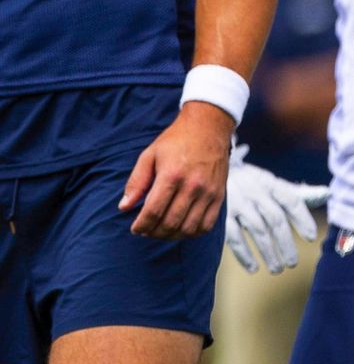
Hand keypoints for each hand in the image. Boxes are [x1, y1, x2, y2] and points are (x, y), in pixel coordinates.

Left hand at [121, 103, 233, 238]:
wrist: (209, 128)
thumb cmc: (176, 141)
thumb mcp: (149, 155)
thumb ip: (136, 182)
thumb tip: (124, 207)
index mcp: (171, 175)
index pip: (153, 211)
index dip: (141, 225)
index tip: (135, 228)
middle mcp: (192, 186)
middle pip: (170, 223)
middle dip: (154, 232)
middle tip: (146, 231)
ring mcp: (208, 192)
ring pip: (188, 228)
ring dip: (172, 235)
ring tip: (162, 231)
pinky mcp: (219, 195)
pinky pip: (207, 224)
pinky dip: (192, 232)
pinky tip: (182, 228)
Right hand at [223, 148, 327, 274]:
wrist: (212, 175)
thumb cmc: (250, 183)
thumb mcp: (272, 184)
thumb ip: (297, 193)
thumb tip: (327, 194)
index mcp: (271, 183)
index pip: (291, 200)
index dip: (302, 219)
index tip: (311, 237)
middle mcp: (255, 191)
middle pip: (275, 219)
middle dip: (285, 243)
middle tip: (293, 263)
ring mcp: (237, 202)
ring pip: (257, 230)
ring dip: (268, 252)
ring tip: (277, 269)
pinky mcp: (220, 215)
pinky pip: (233, 237)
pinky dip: (244, 254)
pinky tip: (253, 267)